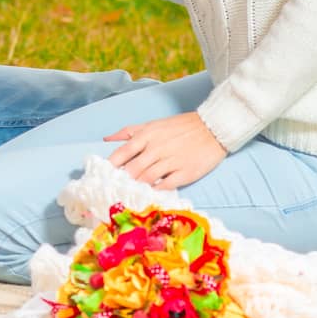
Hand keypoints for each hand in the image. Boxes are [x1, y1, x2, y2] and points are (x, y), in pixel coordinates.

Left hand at [103, 112, 226, 189]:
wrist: (212, 127)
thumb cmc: (180, 126)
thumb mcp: (152, 124)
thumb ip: (129, 132)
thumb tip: (107, 139)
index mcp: (147, 135)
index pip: (122, 153)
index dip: (111, 166)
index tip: (103, 175)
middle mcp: (157, 148)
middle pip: (133, 169)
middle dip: (122, 180)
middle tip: (115, 189)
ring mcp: (172, 161)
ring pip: (147, 178)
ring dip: (137, 187)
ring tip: (131, 193)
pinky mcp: (185, 172)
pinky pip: (166, 185)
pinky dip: (156, 191)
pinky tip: (151, 193)